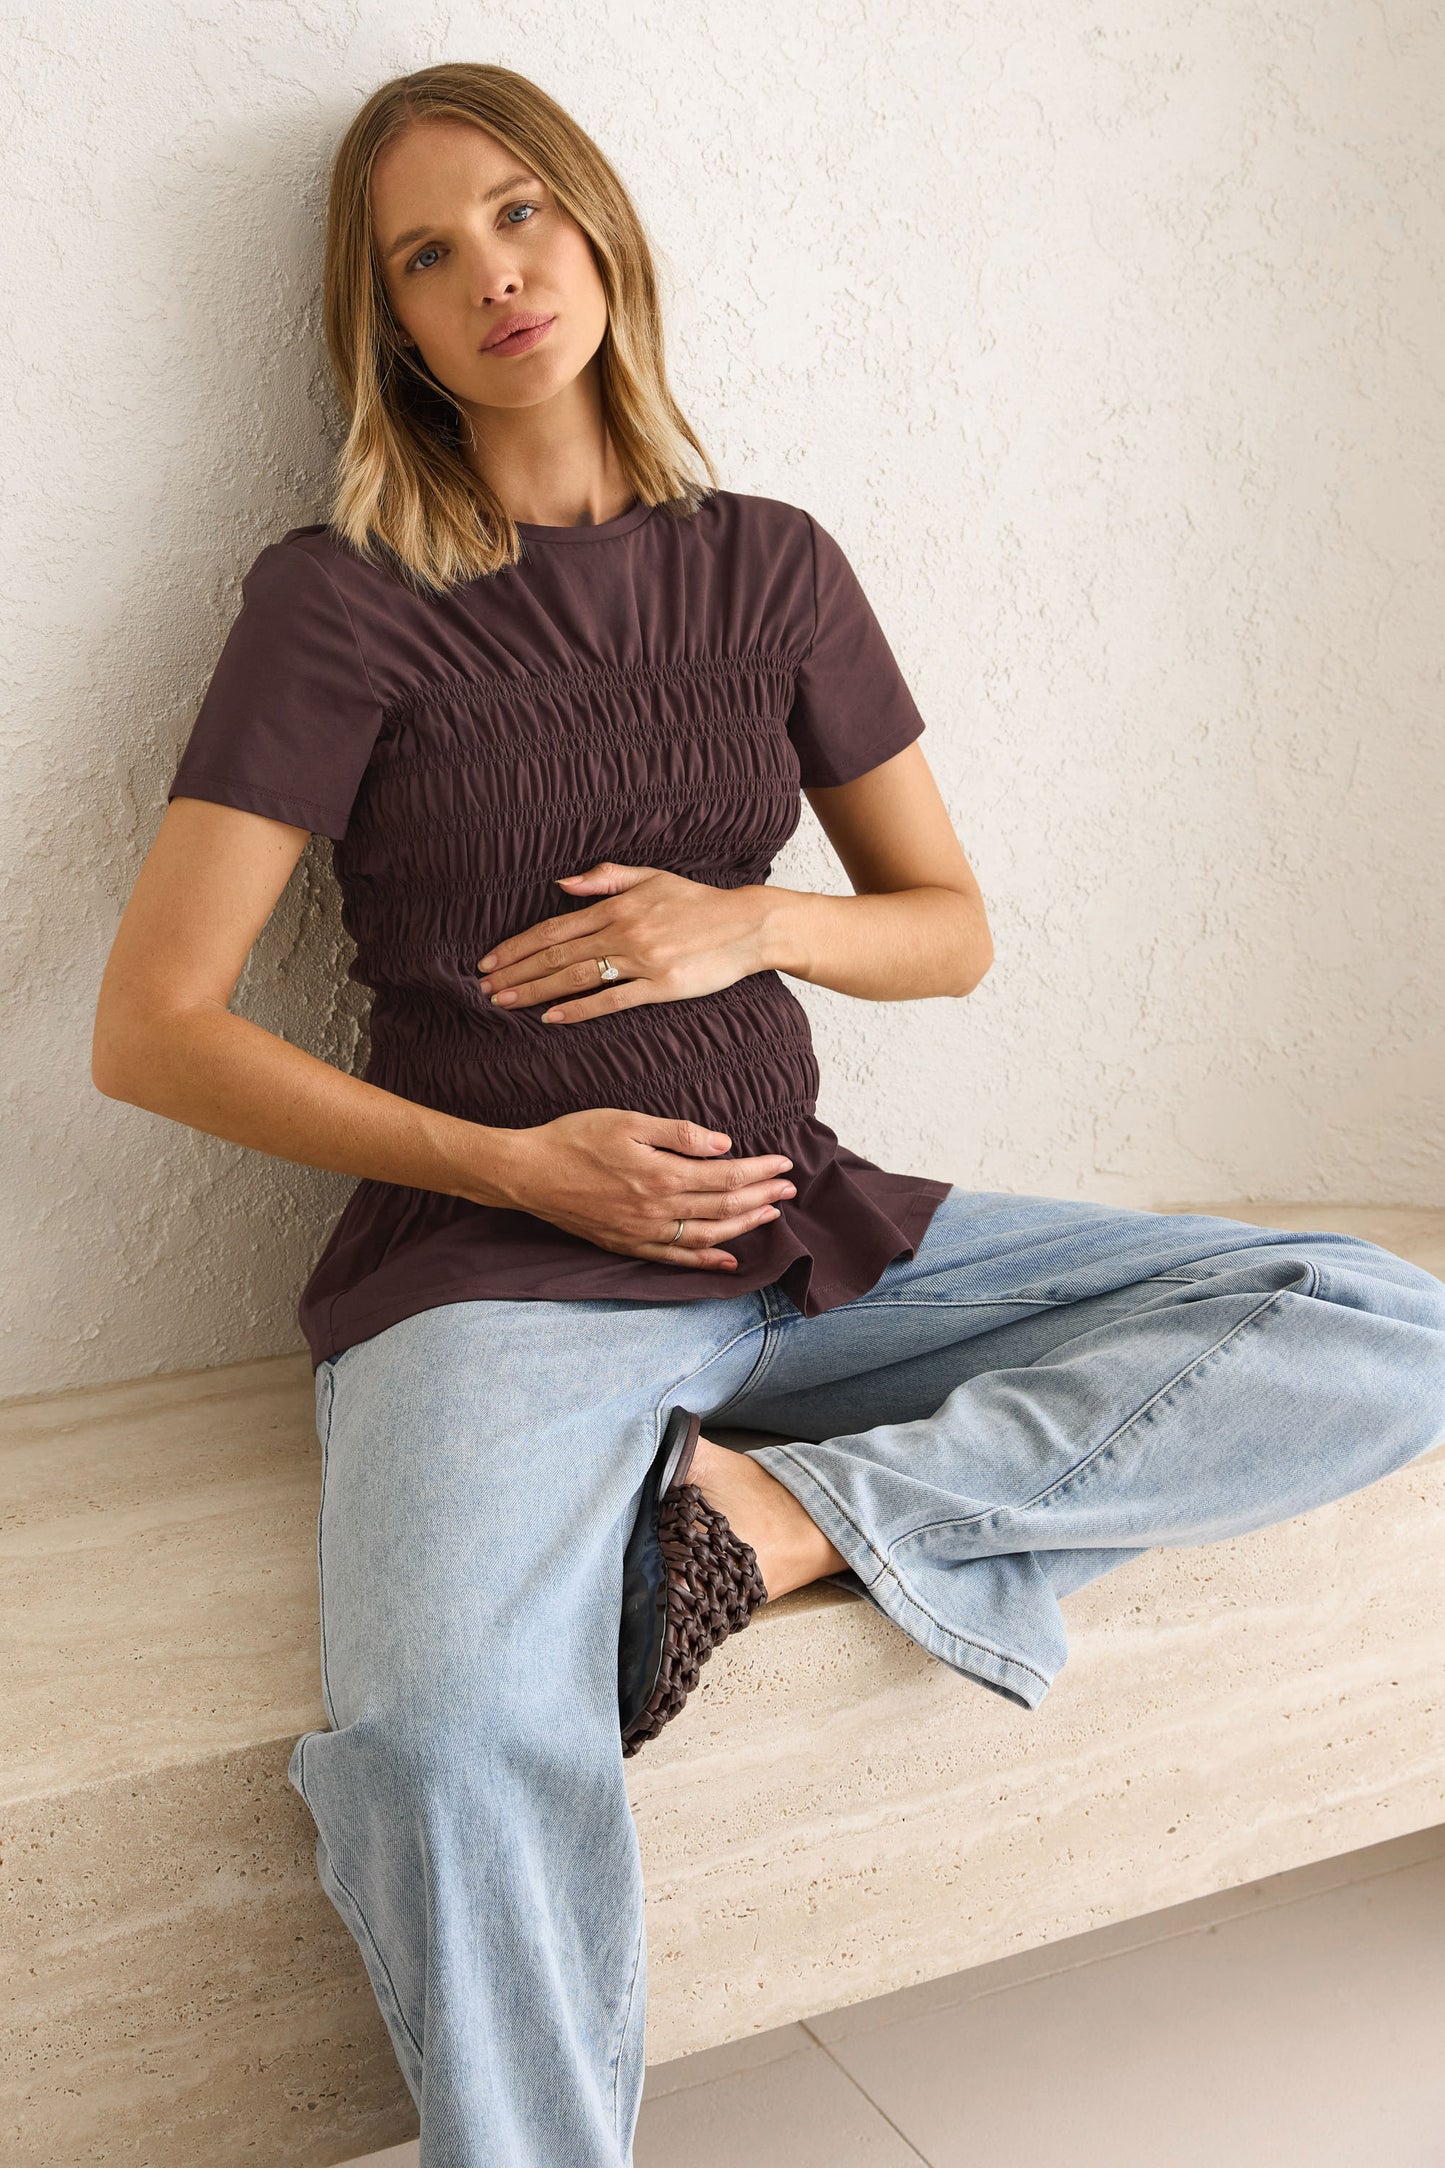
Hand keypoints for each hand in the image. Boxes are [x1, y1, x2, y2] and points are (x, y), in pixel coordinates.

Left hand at [476, 862, 769, 1022]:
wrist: (747, 925)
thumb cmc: (698, 902)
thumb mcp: (652, 877)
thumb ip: (606, 877)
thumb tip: (562, 884)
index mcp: (617, 906)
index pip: (554, 929)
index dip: (517, 946)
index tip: (489, 961)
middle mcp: (624, 931)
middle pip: (557, 956)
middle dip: (516, 972)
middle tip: (484, 988)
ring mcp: (642, 960)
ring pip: (576, 978)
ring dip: (536, 991)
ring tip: (505, 1003)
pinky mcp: (661, 986)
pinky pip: (611, 1000)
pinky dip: (578, 1010)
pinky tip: (551, 1018)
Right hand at [493, 1108, 795, 1268]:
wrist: (529, 1173)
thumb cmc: (576, 1138)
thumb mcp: (629, 1121)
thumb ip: (679, 1133)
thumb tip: (723, 1145)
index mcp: (662, 1174)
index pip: (726, 1177)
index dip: (760, 1172)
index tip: (784, 1164)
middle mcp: (658, 1209)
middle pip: (724, 1208)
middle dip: (762, 1197)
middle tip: (789, 1188)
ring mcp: (643, 1232)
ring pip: (707, 1236)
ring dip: (744, 1227)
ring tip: (770, 1216)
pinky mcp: (628, 1245)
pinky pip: (675, 1259)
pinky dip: (706, 1262)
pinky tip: (727, 1261)